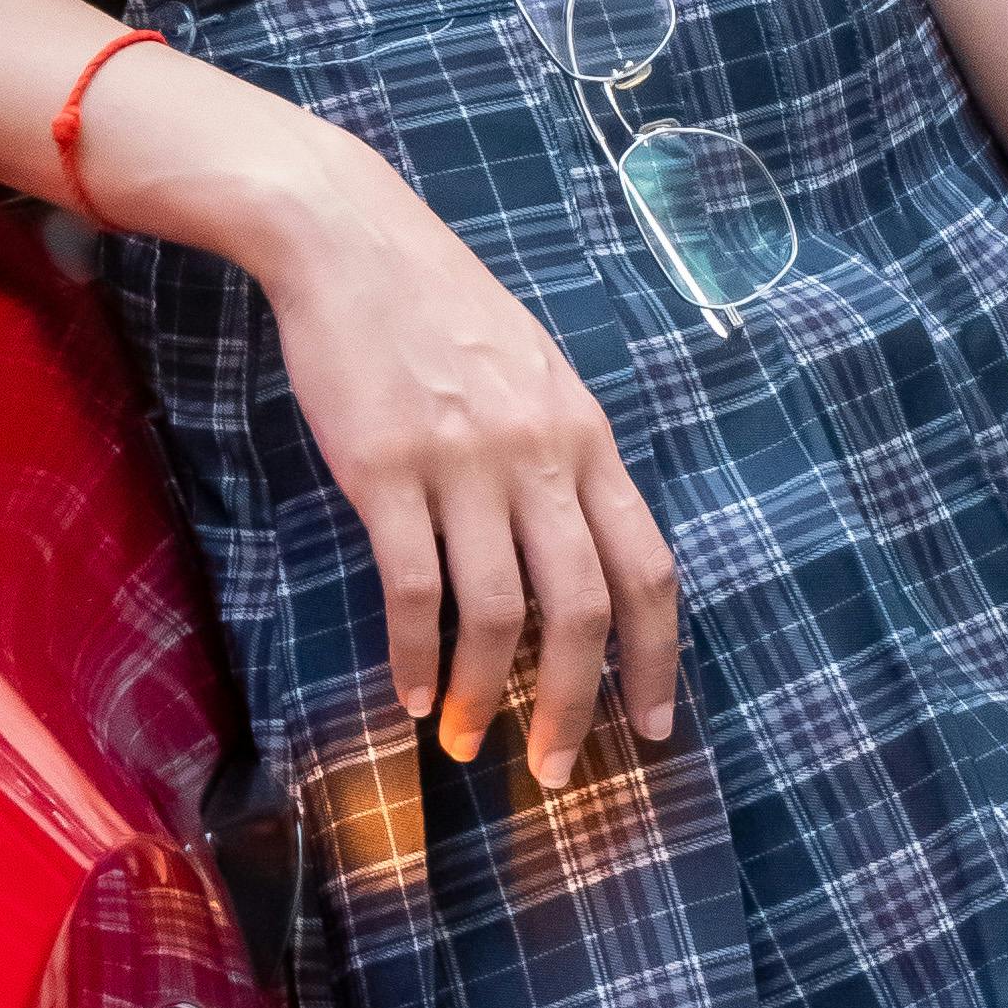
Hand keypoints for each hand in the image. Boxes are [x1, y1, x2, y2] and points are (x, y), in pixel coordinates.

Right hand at [84, 50, 677, 787]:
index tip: (652, 728)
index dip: (659, 658)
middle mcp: (538, 453)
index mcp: (584, 433)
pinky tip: (413, 694)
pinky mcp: (385, 467)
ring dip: (486, 695)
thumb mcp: (532, 373)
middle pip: (582, 608)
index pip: (648, 565)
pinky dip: (417, 656)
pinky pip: (413, 589)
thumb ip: (562, 457)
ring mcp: (462, 461)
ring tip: (470, 741)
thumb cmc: (439, 308)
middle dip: (577, 705)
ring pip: (497, 613)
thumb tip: (579, 558)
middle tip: (557, 770)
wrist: (349, 237)